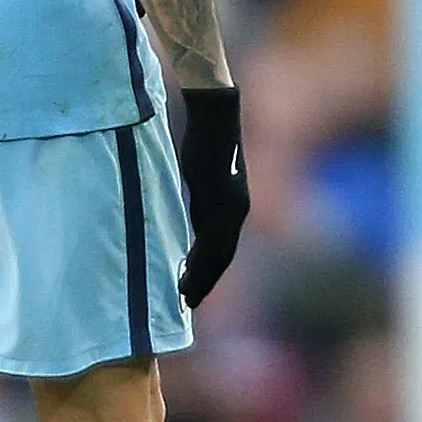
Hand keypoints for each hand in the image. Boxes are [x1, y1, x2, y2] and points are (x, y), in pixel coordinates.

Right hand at [175, 86, 248, 307]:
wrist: (214, 118)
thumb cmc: (205, 142)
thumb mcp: (202, 180)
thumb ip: (200, 204)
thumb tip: (193, 226)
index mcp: (234, 207)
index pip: (224, 249)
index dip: (210, 271)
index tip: (196, 288)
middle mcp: (237, 212)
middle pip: (223, 258)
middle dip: (206, 281)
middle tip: (189, 303)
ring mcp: (231, 208)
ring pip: (217, 255)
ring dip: (201, 278)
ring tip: (185, 297)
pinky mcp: (219, 202)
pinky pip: (209, 241)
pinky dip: (198, 262)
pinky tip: (185, 274)